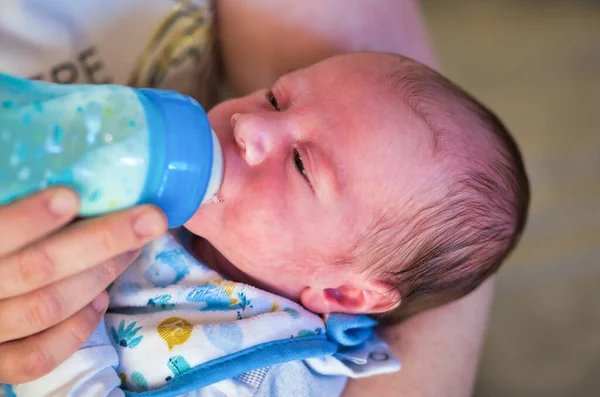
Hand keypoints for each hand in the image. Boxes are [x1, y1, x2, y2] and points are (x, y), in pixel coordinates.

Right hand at [0, 187, 166, 383]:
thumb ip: (11, 200)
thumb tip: (70, 180)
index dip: (31, 216)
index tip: (74, 195)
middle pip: (38, 269)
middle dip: (101, 241)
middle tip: (150, 218)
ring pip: (46, 308)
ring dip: (99, 276)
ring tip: (134, 249)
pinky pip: (38, 355)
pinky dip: (76, 329)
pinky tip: (102, 300)